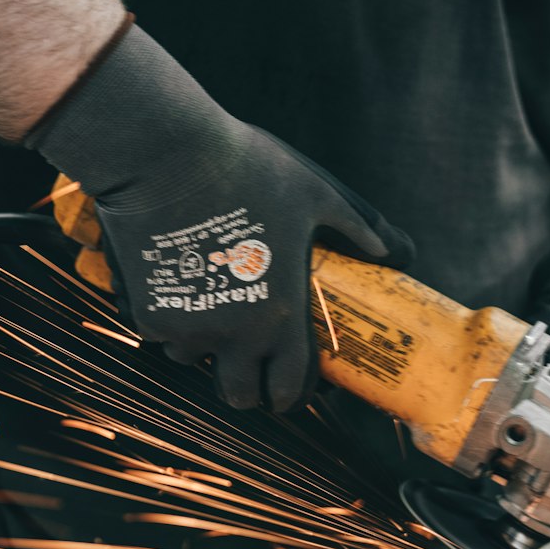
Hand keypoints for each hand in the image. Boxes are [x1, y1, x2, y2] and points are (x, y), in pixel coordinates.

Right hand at [28, 24, 412, 410]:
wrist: (163, 151)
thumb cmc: (248, 167)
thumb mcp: (317, 193)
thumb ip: (361, 228)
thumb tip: (402, 252)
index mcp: (280, 315)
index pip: (288, 389)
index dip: (290, 396)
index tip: (287, 390)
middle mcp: (233, 334)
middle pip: (238, 396)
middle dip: (246, 387)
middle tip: (249, 364)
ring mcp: (186, 328)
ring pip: (194, 363)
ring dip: (205, 348)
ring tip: (212, 309)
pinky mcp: (147, 312)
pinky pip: (161, 333)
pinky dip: (170, 318)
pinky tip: (178, 283)